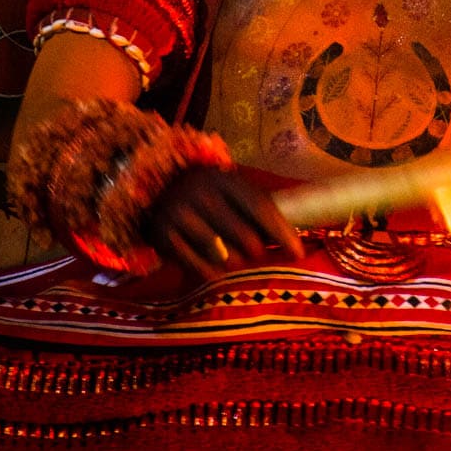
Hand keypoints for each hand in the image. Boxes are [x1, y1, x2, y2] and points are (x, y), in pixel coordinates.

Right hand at [148, 168, 303, 279]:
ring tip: (233, 255)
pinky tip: (215, 265)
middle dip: (257, 250)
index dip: (282, 232)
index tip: (298, 252)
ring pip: (225, 256)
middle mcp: (202, 194)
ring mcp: (181, 215)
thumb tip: (293, 236)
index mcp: (224, 179)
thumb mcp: (229, 189)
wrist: (152, 189)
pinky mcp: (164, 236)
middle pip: (246, 237)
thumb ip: (255, 207)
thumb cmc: (205, 194)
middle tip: (256, 251)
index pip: (261, 207)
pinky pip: (200, 267)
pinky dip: (212, 271)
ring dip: (236, 261)